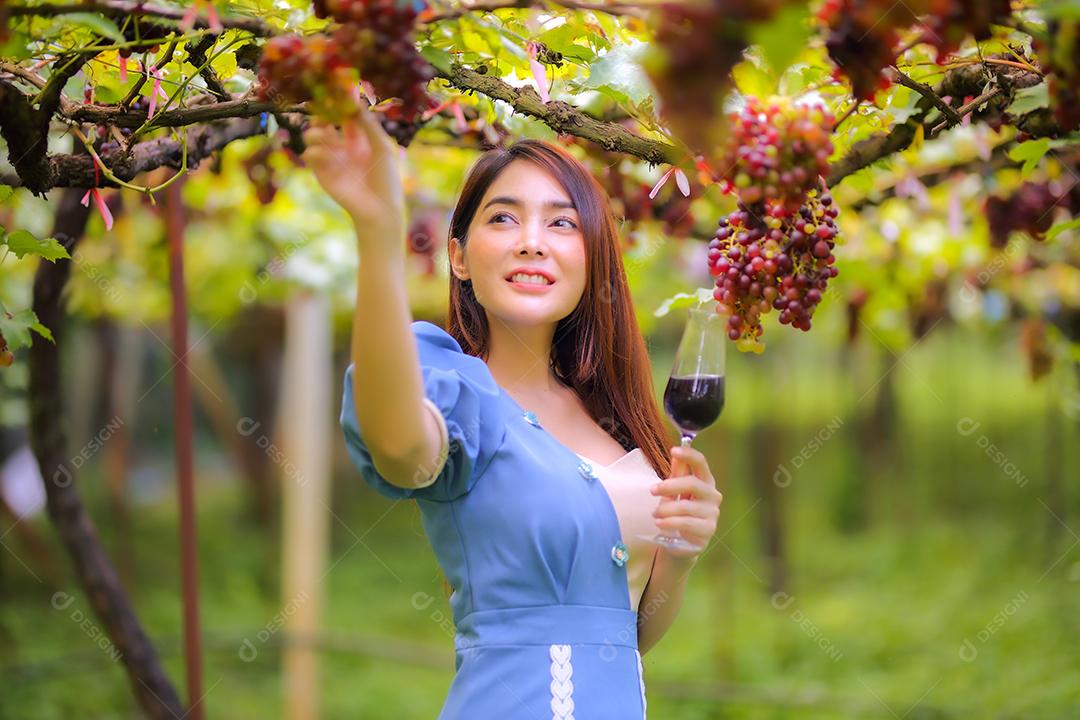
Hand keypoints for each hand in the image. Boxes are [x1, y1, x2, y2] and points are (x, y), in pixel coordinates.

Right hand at [301, 105, 403, 230]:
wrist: (380, 210)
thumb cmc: (387, 180)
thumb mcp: (382, 149)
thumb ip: (368, 126)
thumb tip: (354, 102)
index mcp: (360, 139)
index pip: (346, 115)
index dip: (340, 103)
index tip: (337, 91)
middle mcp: (344, 147)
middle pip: (325, 122)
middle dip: (322, 113)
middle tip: (324, 109)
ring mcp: (332, 159)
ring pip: (313, 136)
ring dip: (315, 131)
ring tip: (322, 133)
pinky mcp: (323, 173)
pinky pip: (310, 155)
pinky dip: (315, 151)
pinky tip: (326, 155)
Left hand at [649, 445, 722, 557]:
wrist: (680, 541)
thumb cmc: (678, 512)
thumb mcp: (674, 491)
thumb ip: (677, 472)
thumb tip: (677, 450)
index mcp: (705, 481)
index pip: (701, 463)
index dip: (688, 455)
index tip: (673, 450)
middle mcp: (712, 495)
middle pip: (693, 484)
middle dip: (670, 486)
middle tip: (652, 490)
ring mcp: (712, 513)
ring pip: (687, 506)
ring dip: (666, 509)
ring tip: (654, 513)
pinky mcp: (708, 530)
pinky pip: (686, 523)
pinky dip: (670, 522)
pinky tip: (659, 523)